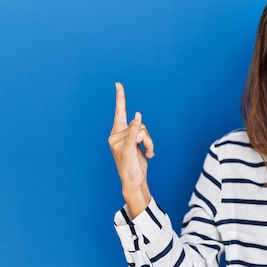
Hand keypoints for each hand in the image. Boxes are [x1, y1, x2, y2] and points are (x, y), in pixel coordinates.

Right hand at [108, 82, 153, 217]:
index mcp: (117, 133)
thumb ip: (138, 132)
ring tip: (148, 154)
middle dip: (149, 137)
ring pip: (143, 131)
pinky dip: (136, 129)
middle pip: (140, 125)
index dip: (120, 98)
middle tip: (149, 151)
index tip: (118, 84)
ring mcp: (119, 144)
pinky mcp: (125, 151)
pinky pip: (134, 136)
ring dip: (150, 144)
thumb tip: (138, 120)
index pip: (119, 112)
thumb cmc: (135, 163)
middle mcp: (115, 136)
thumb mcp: (137, 145)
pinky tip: (137, 118)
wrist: (133, 181)